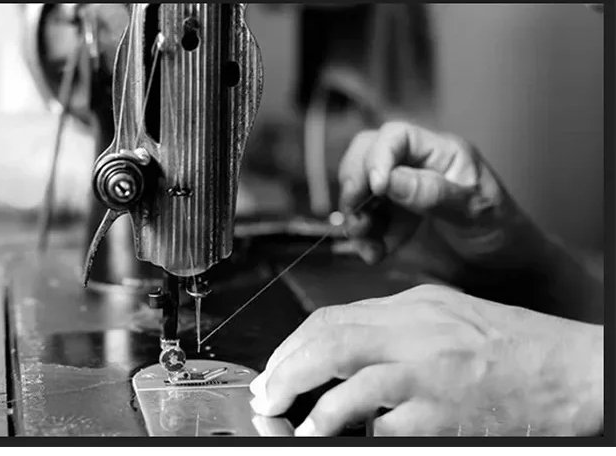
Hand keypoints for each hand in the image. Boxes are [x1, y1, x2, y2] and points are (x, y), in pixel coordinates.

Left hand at [249, 285, 602, 435]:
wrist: (569, 369)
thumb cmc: (511, 344)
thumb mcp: (444, 314)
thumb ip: (392, 324)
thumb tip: (340, 345)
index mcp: (412, 308)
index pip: (331, 318)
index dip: (292, 345)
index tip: (275, 366)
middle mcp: (416, 335)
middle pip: (329, 344)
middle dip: (285, 370)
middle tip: (266, 394)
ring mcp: (429, 376)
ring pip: (349, 386)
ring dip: (310, 407)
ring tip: (290, 422)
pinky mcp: (444, 416)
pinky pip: (385, 428)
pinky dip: (354, 435)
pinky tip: (336, 439)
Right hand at [339, 121, 533, 266]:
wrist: (505, 271)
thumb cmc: (502, 232)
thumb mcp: (475, 212)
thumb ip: (433, 194)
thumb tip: (388, 180)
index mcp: (439, 154)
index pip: (395, 137)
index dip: (378, 157)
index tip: (376, 188)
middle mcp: (413, 168)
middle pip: (365, 156)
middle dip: (354, 183)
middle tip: (356, 212)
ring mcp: (399, 195)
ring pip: (358, 191)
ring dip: (354, 215)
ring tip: (365, 240)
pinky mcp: (391, 223)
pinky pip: (364, 223)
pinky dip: (362, 239)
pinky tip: (374, 255)